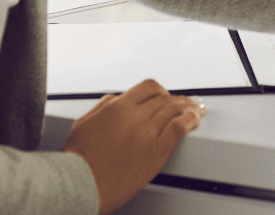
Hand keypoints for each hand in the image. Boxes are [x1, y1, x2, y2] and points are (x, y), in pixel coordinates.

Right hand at [63, 79, 203, 213]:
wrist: (78, 186)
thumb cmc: (78, 160)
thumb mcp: (85, 123)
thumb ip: (104, 106)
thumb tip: (118, 99)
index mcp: (118, 107)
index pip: (149, 87)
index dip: (160, 91)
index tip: (165, 96)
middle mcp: (135, 116)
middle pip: (164, 99)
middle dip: (175, 100)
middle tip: (184, 103)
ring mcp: (147, 133)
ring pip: (174, 110)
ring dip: (187, 108)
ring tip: (196, 109)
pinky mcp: (155, 152)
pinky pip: (179, 128)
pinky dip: (190, 121)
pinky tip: (195, 120)